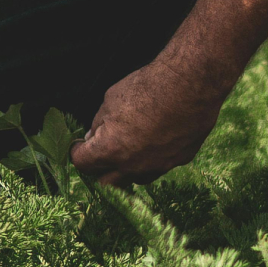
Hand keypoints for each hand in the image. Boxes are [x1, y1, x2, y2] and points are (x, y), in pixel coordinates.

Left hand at [69, 58, 223, 186]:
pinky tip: (156, 139)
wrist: (190, 83)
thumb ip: (99, 122)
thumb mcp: (111, 98)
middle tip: (100, 153)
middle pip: (105, 183)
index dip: (77, 152)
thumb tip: (93, 135)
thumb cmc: (148, 87)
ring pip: (134, 179)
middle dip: (99, 168)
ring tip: (130, 147)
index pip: (82, 163)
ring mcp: (157, 167)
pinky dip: (152, 158)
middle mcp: (132, 166)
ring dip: (127, 168)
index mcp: (110, 150)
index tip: (79, 145)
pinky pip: (159, 167)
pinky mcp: (178, 161)